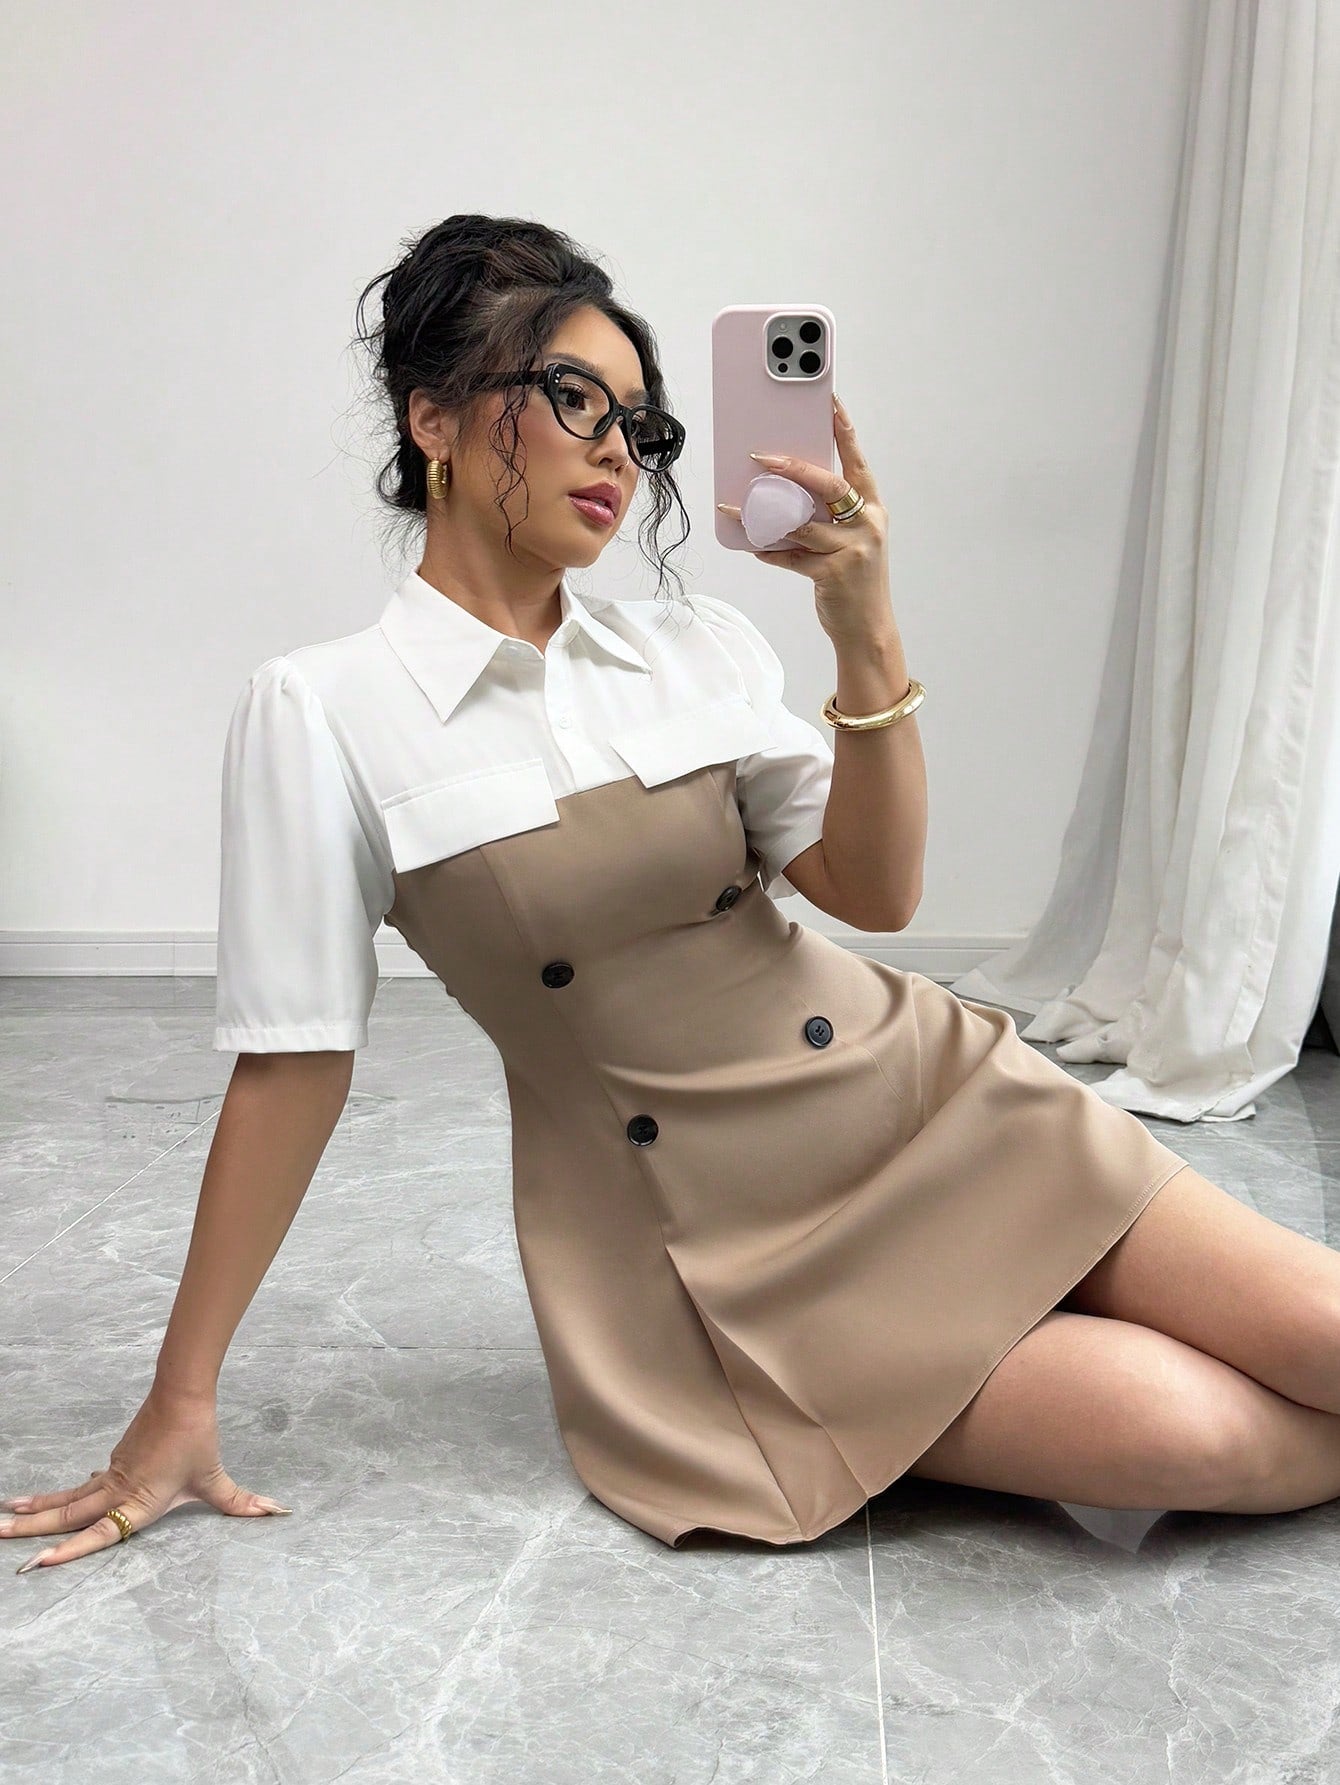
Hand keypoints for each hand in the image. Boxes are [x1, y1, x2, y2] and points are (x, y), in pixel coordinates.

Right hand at [2, 1383, 291, 1573]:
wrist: (182, 1394)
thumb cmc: (197, 1437)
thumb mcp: (216, 1478)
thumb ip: (241, 1502)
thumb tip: (277, 1512)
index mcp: (140, 1501)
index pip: (100, 1532)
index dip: (71, 1550)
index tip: (40, 1562)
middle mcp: (118, 1491)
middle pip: (69, 1514)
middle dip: (33, 1529)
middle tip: (0, 1535)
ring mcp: (111, 1476)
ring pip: (68, 1498)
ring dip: (37, 1509)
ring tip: (4, 1517)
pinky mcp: (112, 1463)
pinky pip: (81, 1486)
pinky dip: (58, 1496)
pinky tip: (41, 1502)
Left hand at [716, 392, 894, 643]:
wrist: (869, 628)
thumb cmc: (856, 579)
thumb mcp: (853, 540)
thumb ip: (830, 515)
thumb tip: (784, 491)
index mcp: (872, 509)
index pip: (856, 460)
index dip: (843, 429)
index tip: (829, 401)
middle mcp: (867, 524)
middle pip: (828, 485)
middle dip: (793, 468)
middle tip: (761, 457)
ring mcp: (852, 549)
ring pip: (801, 522)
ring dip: (765, 514)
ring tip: (736, 506)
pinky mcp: (832, 573)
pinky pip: (791, 556)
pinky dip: (770, 551)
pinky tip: (753, 546)